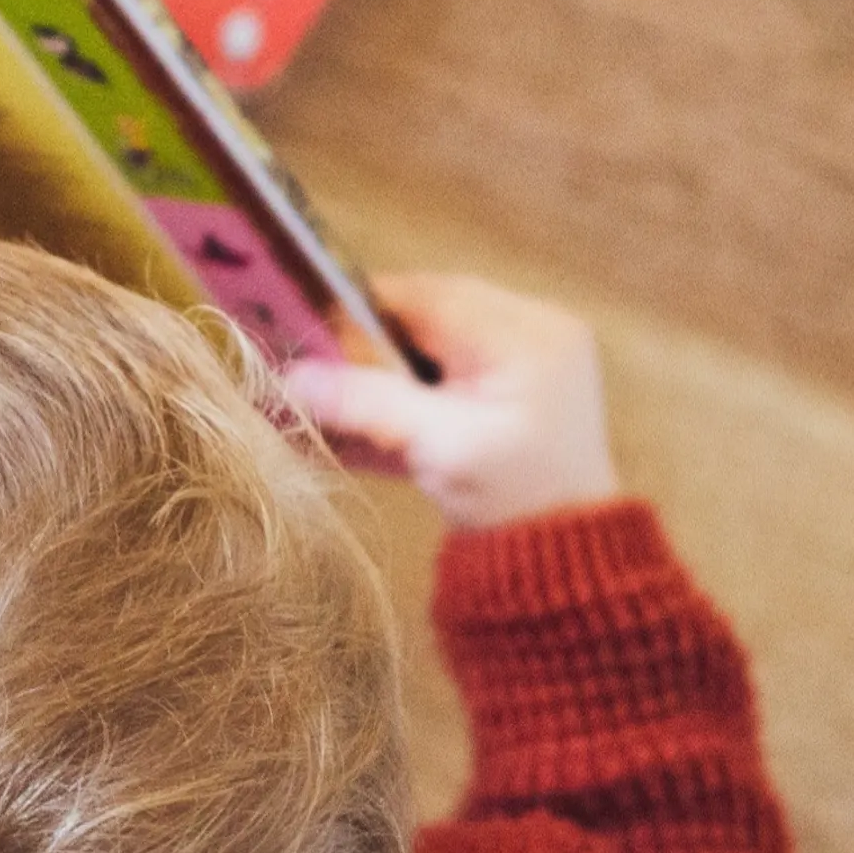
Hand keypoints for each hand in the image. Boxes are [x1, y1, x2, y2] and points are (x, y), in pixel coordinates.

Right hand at [284, 274, 622, 529]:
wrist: (560, 556)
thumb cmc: (512, 501)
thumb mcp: (440, 450)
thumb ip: (369, 405)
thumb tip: (292, 377)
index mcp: (528, 335)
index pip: (430, 296)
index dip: (363, 307)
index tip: (307, 327)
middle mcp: (532, 331)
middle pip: (429, 314)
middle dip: (369, 341)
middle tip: (315, 368)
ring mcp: (525, 357)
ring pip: (432, 340)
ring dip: (383, 366)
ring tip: (333, 395)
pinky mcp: (511, 386)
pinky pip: (446, 368)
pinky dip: (405, 387)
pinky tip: (363, 414)